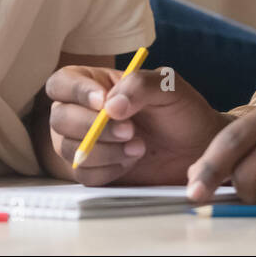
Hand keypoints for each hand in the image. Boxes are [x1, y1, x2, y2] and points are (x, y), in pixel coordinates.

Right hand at [44, 65, 227, 185]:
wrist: (197, 148)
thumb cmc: (181, 110)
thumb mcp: (168, 86)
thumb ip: (139, 85)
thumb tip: (109, 107)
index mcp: (94, 83)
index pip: (62, 82)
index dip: (76, 92)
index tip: (103, 102)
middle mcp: (82, 112)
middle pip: (58, 118)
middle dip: (92, 127)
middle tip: (130, 131)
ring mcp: (85, 143)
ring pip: (67, 148)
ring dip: (104, 150)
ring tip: (139, 147)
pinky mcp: (94, 170)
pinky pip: (83, 174)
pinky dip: (108, 169)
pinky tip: (131, 161)